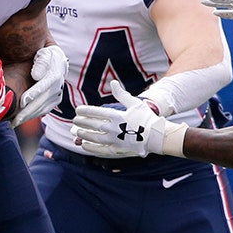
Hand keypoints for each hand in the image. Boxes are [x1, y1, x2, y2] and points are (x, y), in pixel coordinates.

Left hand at [12, 44, 67, 125]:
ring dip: (28, 117)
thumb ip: (41, 63)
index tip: (23, 102)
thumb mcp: (44, 54)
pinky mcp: (54, 101)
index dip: (34, 94)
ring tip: (14, 123)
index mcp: (55, 75)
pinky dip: (32, 116)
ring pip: (42, 109)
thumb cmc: (45, 56)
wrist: (56, 60)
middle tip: (14, 120)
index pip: (44, 86)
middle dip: (28, 112)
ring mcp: (57, 95)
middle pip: (42, 101)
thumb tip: (36, 76)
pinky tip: (21, 120)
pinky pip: (43, 111)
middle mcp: (58, 87)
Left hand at [71, 80, 186, 157]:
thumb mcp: (135, 103)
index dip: (85, 111)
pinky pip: (100, 150)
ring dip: (83, 134)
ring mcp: (115, 140)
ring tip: (76, 131)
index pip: (95, 112)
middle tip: (74, 120)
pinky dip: (91, 148)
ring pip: (94, 138)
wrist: (157, 136)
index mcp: (117, 116)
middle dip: (81, 122)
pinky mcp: (117, 150)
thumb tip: (113, 82)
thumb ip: (121, 94)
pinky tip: (84, 145)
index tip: (78, 110)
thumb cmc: (146, 118)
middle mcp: (114, 128)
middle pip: (92, 125)